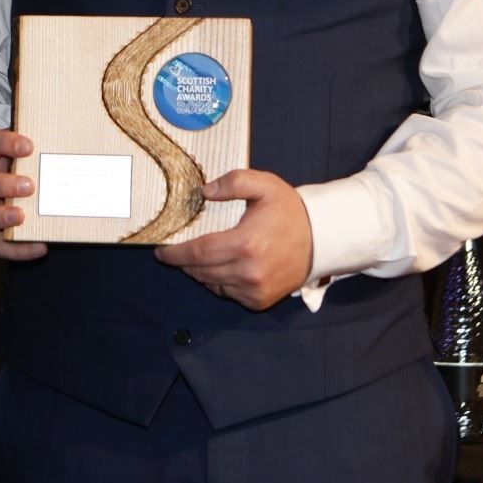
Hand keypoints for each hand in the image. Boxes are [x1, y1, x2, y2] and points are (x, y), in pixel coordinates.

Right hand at [0, 129, 47, 260]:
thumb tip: (90, 147)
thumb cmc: (29, 165)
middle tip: (30, 186)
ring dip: (1, 216)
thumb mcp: (34, 152)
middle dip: (3, 184)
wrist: (12, 185)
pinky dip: (17, 249)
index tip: (28, 147)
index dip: (5, 143)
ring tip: (21, 217)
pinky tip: (40, 247)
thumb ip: (50, 150)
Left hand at [155, 169, 313, 309]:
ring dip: (199, 272)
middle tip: (175, 252)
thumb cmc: (290, 211)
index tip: (161, 251)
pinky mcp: (259, 300)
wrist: (320, 239)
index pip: (197, 252)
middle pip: (200, 271)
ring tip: (198, 257)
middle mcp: (248, 272)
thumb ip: (233, 182)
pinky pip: (227, 293)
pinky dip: (218, 282)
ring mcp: (254, 290)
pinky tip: (221, 268)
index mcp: (245, 244)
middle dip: (183, 262)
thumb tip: (205, 191)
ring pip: (211, 284)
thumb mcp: (265, 185)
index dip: (175, 253)